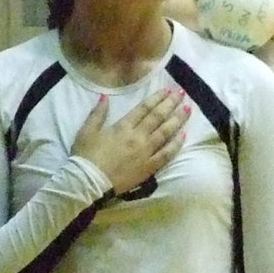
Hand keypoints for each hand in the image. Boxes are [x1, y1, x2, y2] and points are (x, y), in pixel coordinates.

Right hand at [72, 88, 189, 195]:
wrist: (89, 182)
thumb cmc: (86, 156)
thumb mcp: (87, 131)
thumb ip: (98, 113)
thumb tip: (105, 97)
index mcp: (123, 126)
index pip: (144, 108)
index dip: (157, 98)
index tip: (168, 90)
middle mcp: (138, 137)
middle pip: (158, 117)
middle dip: (171, 104)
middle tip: (182, 94)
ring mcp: (145, 153)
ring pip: (165, 133)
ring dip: (177, 120)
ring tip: (188, 110)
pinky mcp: (149, 168)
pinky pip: (166, 155)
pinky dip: (175, 145)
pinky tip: (184, 136)